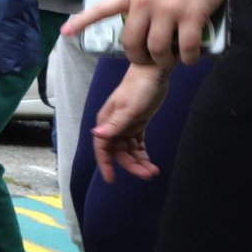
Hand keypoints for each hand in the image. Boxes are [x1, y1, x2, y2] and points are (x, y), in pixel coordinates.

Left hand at [64, 0, 238, 69]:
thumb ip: (141, 1)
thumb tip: (134, 21)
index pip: (103, 9)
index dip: (83, 22)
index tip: (65, 32)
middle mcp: (146, 2)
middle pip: (132, 43)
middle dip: (139, 58)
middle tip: (149, 59)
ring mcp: (168, 9)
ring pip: (157, 50)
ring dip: (164, 61)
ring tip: (171, 59)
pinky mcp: (192, 16)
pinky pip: (185, 49)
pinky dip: (188, 59)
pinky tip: (190, 59)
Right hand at [91, 63, 171, 180]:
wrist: (153, 72)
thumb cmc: (139, 88)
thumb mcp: (129, 108)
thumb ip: (114, 124)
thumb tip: (97, 135)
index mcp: (106, 122)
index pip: (102, 147)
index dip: (106, 164)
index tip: (111, 179)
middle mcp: (113, 126)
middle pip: (119, 152)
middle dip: (132, 165)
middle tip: (148, 174)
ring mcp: (125, 125)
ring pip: (129, 151)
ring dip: (139, 162)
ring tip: (154, 171)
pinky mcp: (137, 124)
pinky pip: (137, 145)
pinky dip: (143, 155)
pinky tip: (151, 163)